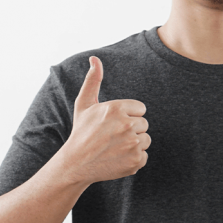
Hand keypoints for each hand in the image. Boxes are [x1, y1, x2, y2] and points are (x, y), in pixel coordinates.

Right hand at [60, 56, 150, 184]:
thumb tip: (94, 58)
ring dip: (134, 144)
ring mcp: (132, 144)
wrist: (76, 164)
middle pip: (144, 124)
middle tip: (113, 137)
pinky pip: (144, 155)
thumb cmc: (81, 132)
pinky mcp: (136, 161)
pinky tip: (118, 158)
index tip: (113, 124)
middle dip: (131, 130)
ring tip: (115, 147)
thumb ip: (93, 80)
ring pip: (146, 140)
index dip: (128, 116)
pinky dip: (134, 158)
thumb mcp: (84, 104)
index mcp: (116, 108)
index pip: (140, 109)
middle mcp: (126, 125)